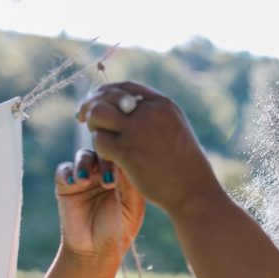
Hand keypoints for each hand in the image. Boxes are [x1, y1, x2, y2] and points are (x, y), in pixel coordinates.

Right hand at [54, 149, 144, 259]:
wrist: (94, 250)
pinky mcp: (66, 184)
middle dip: (105, 162)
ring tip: (85, 181)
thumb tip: (125, 163)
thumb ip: (130, 187)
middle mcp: (105, 172)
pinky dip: (69, 172)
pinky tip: (75, 183)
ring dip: (85, 165)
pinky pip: (65, 169)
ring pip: (84, 156)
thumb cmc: (118, 230)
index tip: (124, 171)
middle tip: (108, 182)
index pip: (123, 156)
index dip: (123, 157)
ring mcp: (86, 176)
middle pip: (103, 151)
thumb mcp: (131, 209)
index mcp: (124, 175)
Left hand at [76, 82, 218, 213]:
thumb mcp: (175, 130)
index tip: (97, 102)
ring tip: (100, 139)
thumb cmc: (185, 165)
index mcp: (162, 104)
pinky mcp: (127, 151)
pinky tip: (108, 157)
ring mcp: (137, 130)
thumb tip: (125, 106)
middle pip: (107, 96)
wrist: (193, 191)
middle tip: (85, 120)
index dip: (106, 93)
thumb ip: (153, 116)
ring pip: (98, 113)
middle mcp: (149, 112)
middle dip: (92, 106)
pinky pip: (99, 140)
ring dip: (94, 125)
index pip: (125, 87)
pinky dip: (99, 148)